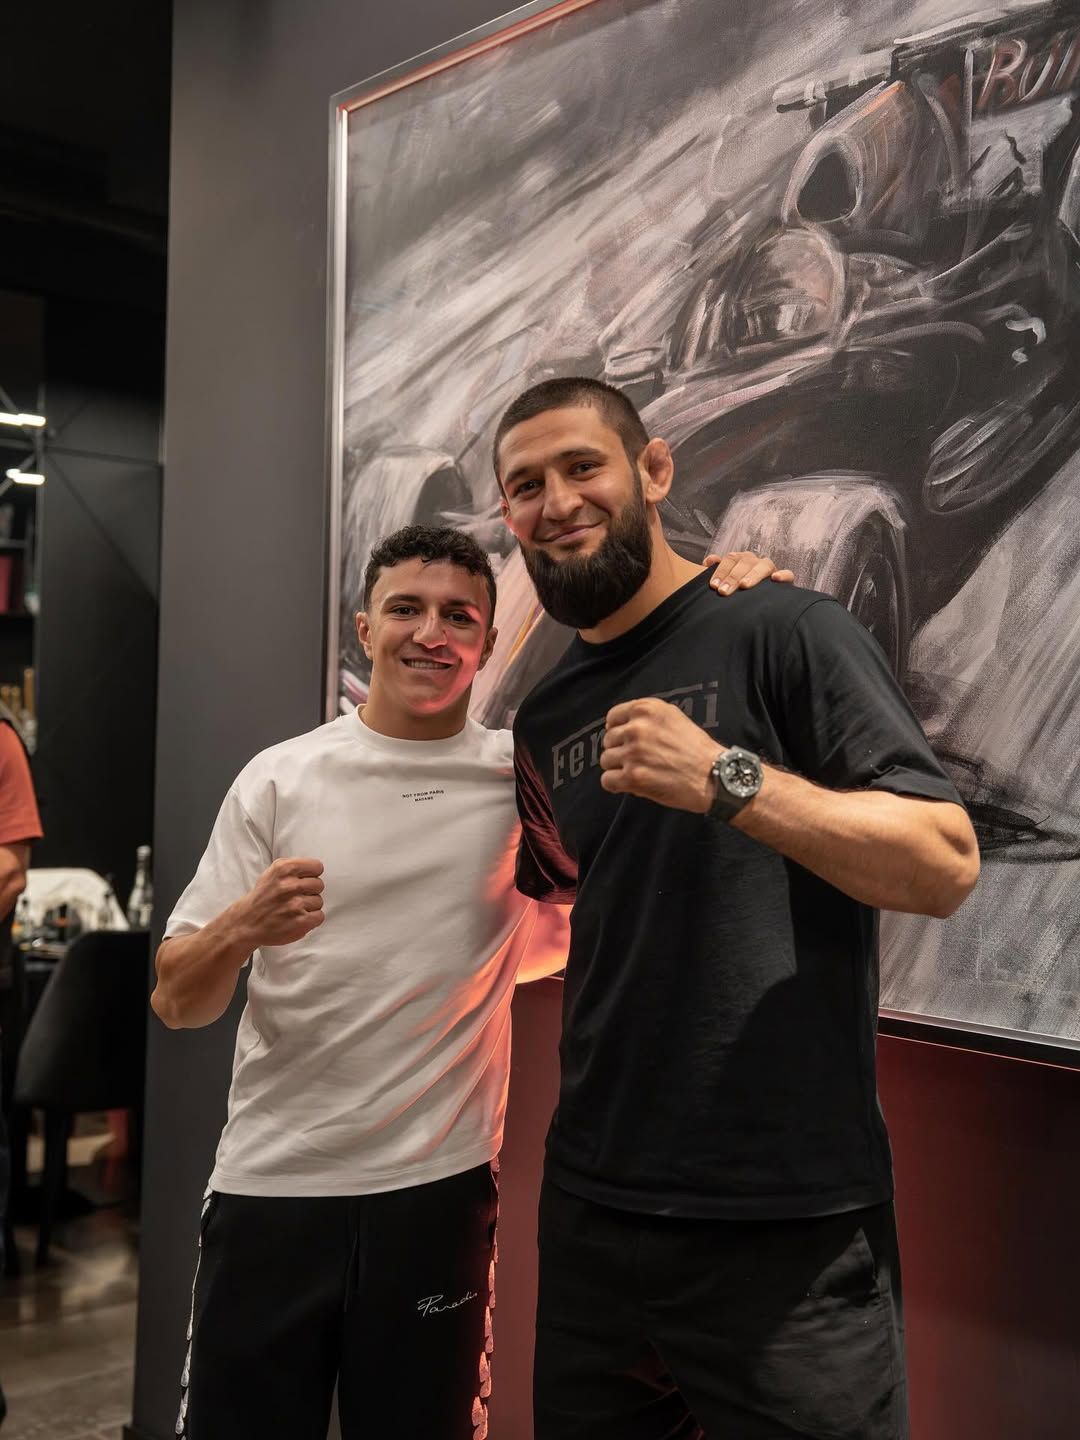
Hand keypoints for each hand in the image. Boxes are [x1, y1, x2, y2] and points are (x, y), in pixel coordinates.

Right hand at [236, 857, 324, 947]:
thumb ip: (293, 866)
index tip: (304, 881)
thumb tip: (315, 868)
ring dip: (309, 906)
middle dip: (310, 891)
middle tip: (295, 897)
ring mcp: (296, 904)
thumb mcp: (272, 872)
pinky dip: (311, 919)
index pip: (317, 866)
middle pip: (319, 884)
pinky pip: (319, 916)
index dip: (312, 875)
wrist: (247, 922)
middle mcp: (290, 885)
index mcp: (284, 869)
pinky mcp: (300, 921)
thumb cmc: (263, 897)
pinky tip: (298, 918)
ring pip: (319, 901)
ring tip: (294, 909)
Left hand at [600, 698, 721, 812]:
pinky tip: (631, 784)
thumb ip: (646, 717)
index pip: (612, 717)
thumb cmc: (697, 749)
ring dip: (619, 768)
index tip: (625, 740)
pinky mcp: (633, 777)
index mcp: (647, 709)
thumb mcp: (673, 717)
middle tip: (639, 760)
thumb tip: (617, 725)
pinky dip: (617, 785)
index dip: (617, 730)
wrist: (715, 776)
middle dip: (620, 750)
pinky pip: (607, 780)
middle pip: (608, 740)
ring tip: (639, 771)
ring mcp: (633, 752)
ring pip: (606, 760)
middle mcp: (637, 728)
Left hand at [704, 550, 794, 594]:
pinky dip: (783, 575)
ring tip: (744, 585)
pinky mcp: (785, 580)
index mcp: (741, 560)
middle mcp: (755, 562)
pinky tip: (775, 579)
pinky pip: (788, 574)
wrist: (758, 605)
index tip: (713, 586)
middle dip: (733, 576)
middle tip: (723, 591)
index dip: (721, 571)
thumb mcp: (726, 582)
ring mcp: (770, 569)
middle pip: (745, 562)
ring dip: (753, 575)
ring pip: (764, 565)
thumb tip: (708, 561)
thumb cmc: (737, 593)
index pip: (731, 559)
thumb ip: (718, 570)